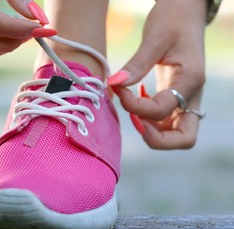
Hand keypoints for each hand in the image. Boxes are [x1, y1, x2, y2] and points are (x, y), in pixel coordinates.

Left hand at [108, 0, 207, 149]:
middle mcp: (192, 95)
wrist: (186, 11)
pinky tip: (137, 102)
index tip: (118, 88)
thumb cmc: (173, 19)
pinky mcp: (177, 97)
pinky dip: (150, 120)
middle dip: (155, 138)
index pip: (162, 110)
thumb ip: (136, 64)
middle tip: (133, 120)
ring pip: (175, 134)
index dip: (135, 106)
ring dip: (151, 131)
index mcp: (191, 80)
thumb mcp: (154, 38)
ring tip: (132, 110)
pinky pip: (166, 122)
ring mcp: (186, 99)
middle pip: (184, 138)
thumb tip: (114, 83)